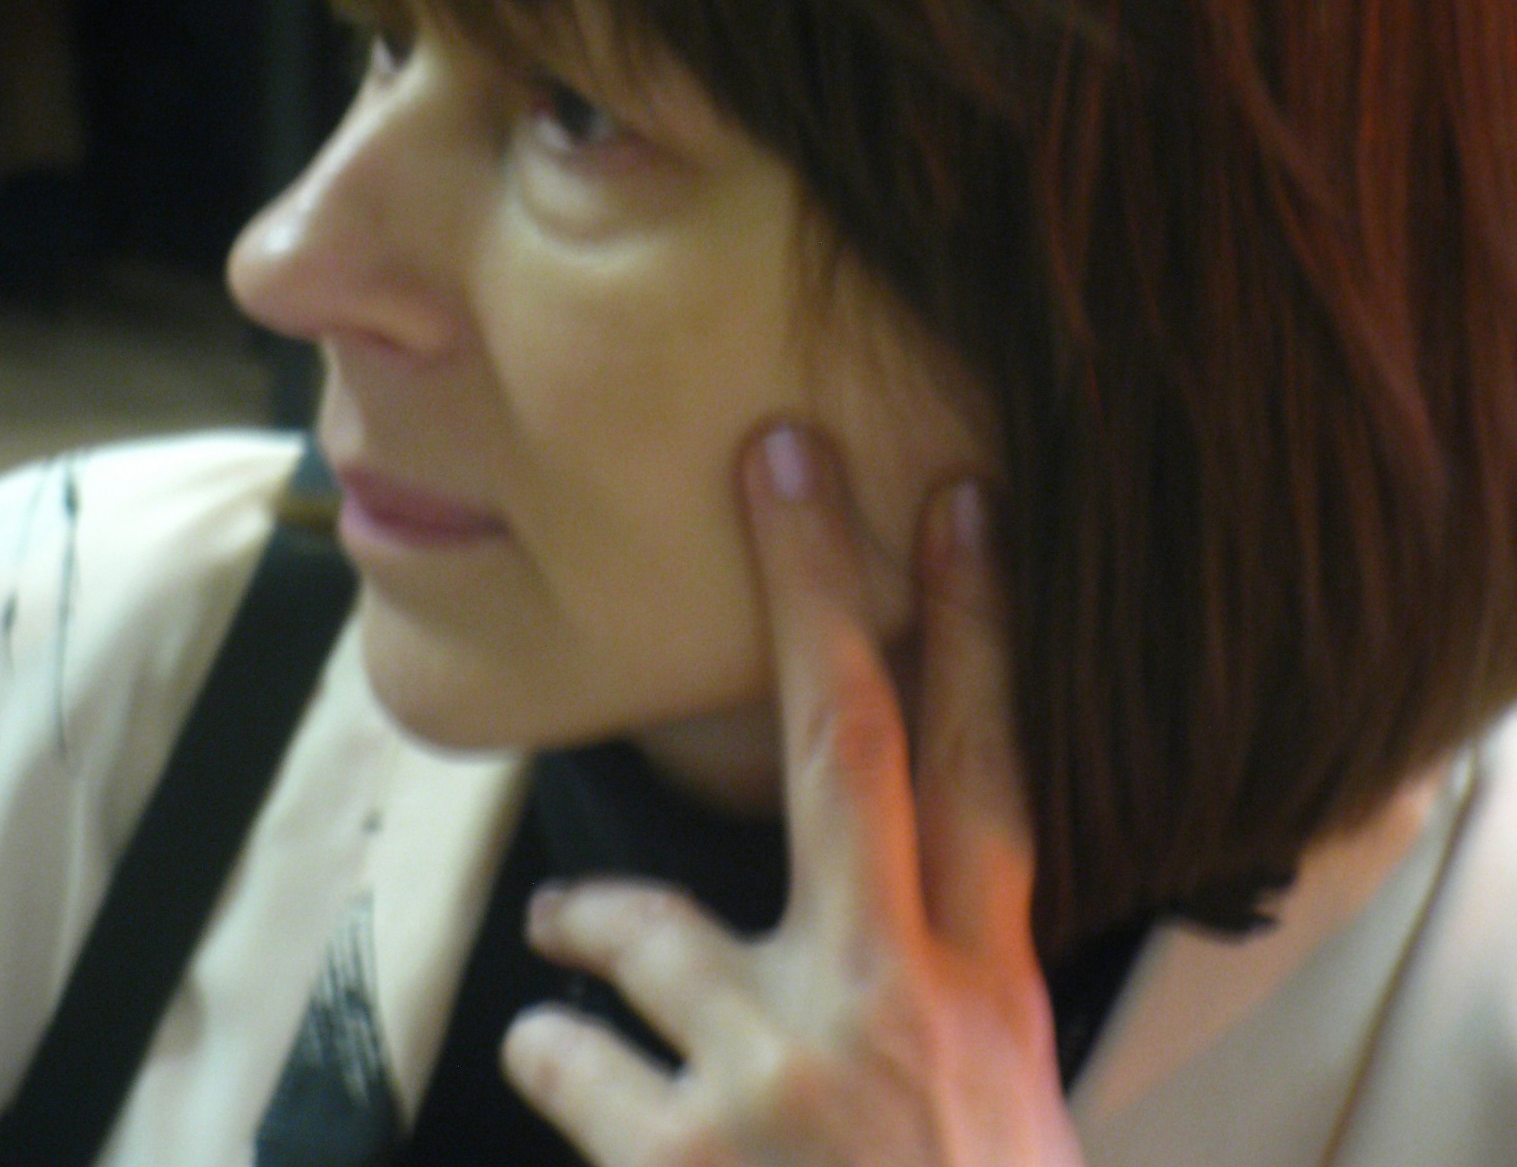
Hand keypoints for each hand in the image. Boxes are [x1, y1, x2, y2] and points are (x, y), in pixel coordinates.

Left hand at [500, 425, 1084, 1166]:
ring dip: (593, 916)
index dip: (980, 627)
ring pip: (649, 915)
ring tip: (565, 925)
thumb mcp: (1002, 1106)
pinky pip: (577, 1060)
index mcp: (980, 990)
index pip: (994, 769)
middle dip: (816, 582)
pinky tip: (554, 1048)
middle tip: (779, 458)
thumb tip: (910, 905)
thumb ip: (952, 999)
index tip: (960, 502)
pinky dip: (560, 1049)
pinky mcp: (677, 1160)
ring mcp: (775, 1071)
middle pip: (854, 740)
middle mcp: (884, 995)